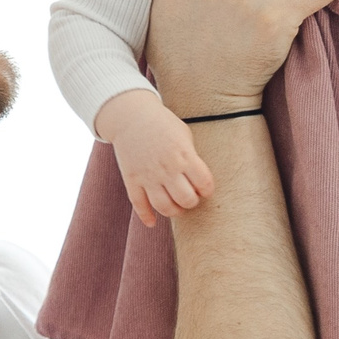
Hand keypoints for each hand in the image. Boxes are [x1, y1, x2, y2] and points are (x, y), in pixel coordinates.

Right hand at [97, 90, 214, 227]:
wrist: (131, 116)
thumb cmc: (162, 124)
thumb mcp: (184, 135)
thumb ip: (191, 158)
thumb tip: (198, 180)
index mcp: (184, 155)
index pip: (204, 183)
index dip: (207, 190)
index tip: (204, 188)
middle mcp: (167, 168)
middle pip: (186, 199)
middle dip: (191, 201)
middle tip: (190, 197)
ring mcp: (148, 176)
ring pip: (164, 206)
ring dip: (174, 211)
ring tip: (176, 206)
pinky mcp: (132, 180)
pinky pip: (139, 205)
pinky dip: (146, 217)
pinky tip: (152, 222)